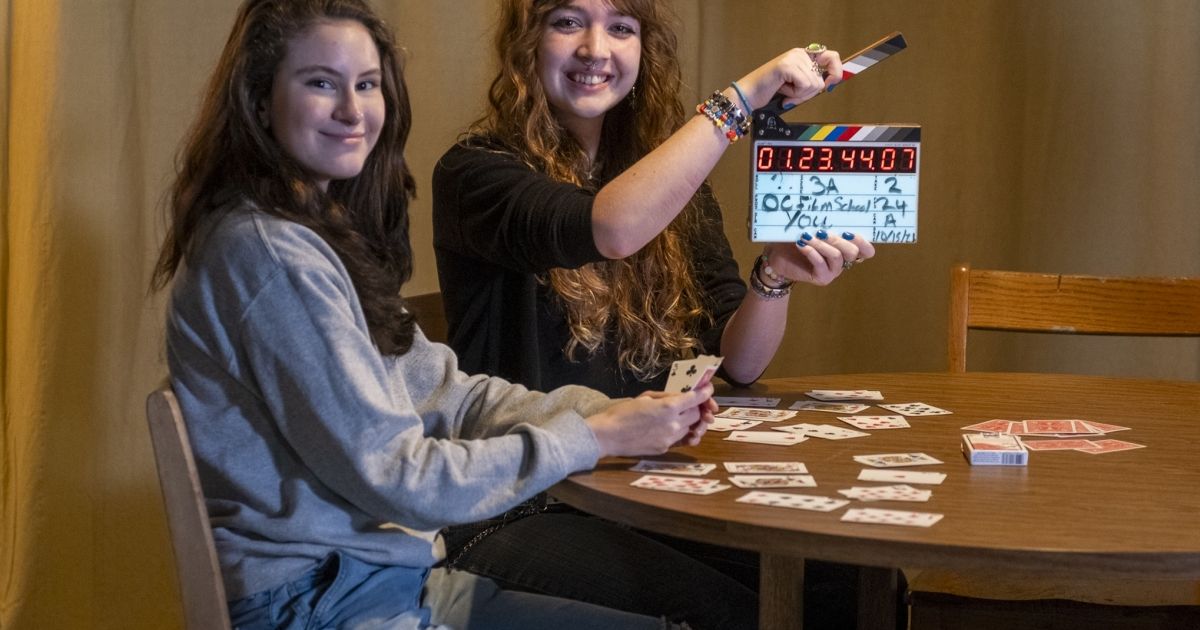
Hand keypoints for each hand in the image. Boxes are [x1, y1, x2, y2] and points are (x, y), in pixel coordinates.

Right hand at [585, 383, 713, 456]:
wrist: (608, 436)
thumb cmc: (622, 413)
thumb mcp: (644, 398)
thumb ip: (666, 397)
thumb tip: (680, 397)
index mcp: (668, 407)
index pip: (696, 399)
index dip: (705, 392)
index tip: (708, 388)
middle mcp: (674, 424)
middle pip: (696, 415)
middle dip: (698, 407)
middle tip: (696, 403)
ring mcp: (670, 439)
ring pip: (690, 428)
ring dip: (691, 421)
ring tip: (687, 416)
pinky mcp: (665, 449)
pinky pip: (680, 439)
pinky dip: (682, 432)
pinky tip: (677, 427)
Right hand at [735, 46, 843, 110]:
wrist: (749, 96)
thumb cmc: (770, 92)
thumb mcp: (796, 85)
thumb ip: (811, 81)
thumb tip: (828, 84)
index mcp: (803, 55)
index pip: (832, 56)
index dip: (836, 71)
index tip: (830, 84)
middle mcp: (799, 53)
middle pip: (822, 78)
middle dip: (810, 92)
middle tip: (795, 95)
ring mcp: (793, 58)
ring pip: (814, 84)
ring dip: (800, 95)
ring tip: (785, 92)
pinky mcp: (787, 66)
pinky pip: (805, 85)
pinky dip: (795, 95)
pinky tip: (783, 91)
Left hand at [762, 230, 875, 286]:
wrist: (778, 256)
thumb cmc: (798, 238)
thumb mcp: (813, 227)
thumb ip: (825, 222)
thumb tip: (828, 206)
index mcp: (846, 249)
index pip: (867, 251)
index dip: (862, 242)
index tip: (847, 231)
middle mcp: (843, 261)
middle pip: (853, 252)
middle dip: (838, 240)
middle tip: (822, 231)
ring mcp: (833, 271)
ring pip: (836, 257)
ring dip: (822, 245)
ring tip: (807, 236)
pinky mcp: (822, 278)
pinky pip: (821, 264)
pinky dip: (812, 252)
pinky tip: (801, 244)